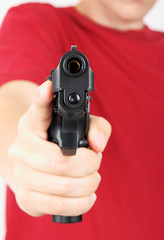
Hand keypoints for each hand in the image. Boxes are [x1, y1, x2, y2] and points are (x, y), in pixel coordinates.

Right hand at [7, 80, 111, 216]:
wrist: (30, 166)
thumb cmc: (56, 144)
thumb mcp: (77, 128)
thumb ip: (96, 128)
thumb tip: (97, 144)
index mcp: (34, 124)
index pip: (37, 109)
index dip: (43, 98)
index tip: (50, 88)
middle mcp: (22, 147)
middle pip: (63, 163)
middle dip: (90, 166)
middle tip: (94, 163)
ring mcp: (21, 175)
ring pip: (64, 186)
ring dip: (88, 185)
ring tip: (92, 179)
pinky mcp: (26, 198)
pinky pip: (58, 206)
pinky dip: (81, 203)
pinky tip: (86, 195)